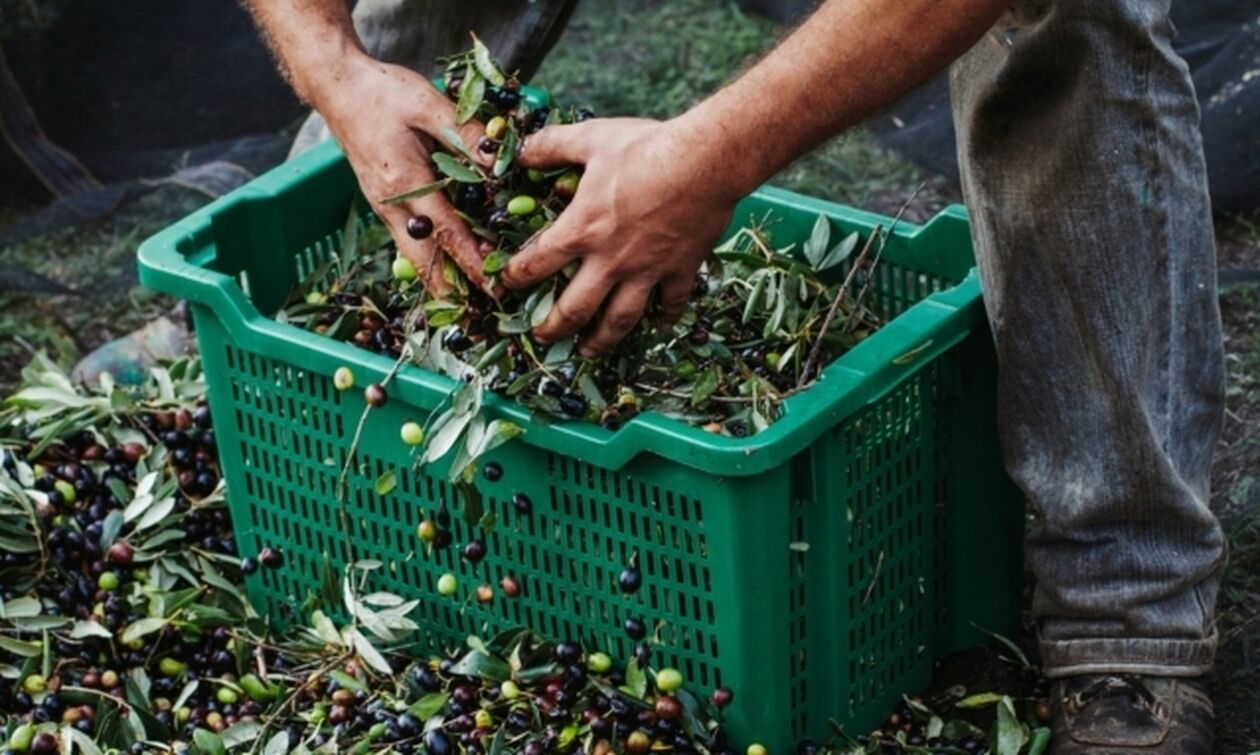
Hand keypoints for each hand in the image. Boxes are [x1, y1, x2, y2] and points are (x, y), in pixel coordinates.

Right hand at [317, 57, 492, 293]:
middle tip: (482, 312)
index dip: (471, 262)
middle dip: (453, 289)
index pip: (446, 232)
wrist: (338, 89)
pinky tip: (449, 268)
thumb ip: (466, 136)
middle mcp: (391, 204)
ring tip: (469, 303)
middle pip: (424, 260)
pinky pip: (409, 241)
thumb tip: (502, 164)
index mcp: (405, 182)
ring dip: (440, 279)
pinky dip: (430, 259)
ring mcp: (384, 208)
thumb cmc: (383, 93)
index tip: (493, 287)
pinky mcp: (384, 204)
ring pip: (414, 256)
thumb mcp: (429, 105)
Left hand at [501, 118, 738, 355]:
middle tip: (542, 338)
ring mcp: (647, 270)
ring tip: (589, 352)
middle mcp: (610, 261)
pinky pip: (671, 304)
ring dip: (601, 340)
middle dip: (553, 328)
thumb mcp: (590, 138)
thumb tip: (522, 150)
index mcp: (582, 230)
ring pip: (619, 320)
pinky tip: (658, 327)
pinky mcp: (680, 270)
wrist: (704, 162)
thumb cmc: (645, 148)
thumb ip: (552, 146)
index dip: (515, 278)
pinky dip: (664, 318)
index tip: (506, 286)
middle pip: (574, 309)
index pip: (536, 264)